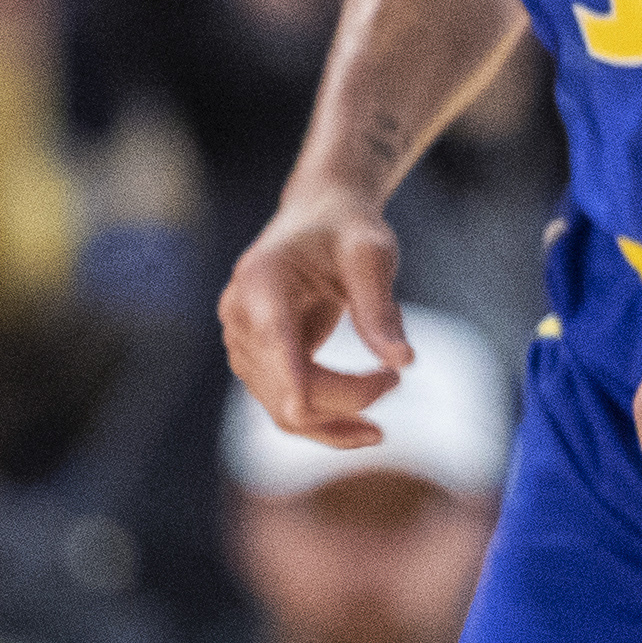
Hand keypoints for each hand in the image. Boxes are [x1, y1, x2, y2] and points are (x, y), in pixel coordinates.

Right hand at [219, 182, 411, 452]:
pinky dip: (325, 422)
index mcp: (260, 283)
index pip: (279, 349)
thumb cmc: (347, 228)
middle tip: (396, 378)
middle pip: (289, 391)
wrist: (319, 216)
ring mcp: (243, 345)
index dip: (317, 388)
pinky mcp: (256, 363)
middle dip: (349, 399)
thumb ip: (380, 308)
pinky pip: (285, 408)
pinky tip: (363, 426)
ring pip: (284, 411)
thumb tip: (403, 362)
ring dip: (337, 422)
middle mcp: (239, 319)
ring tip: (383, 410)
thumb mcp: (372, 255)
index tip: (382, 392)